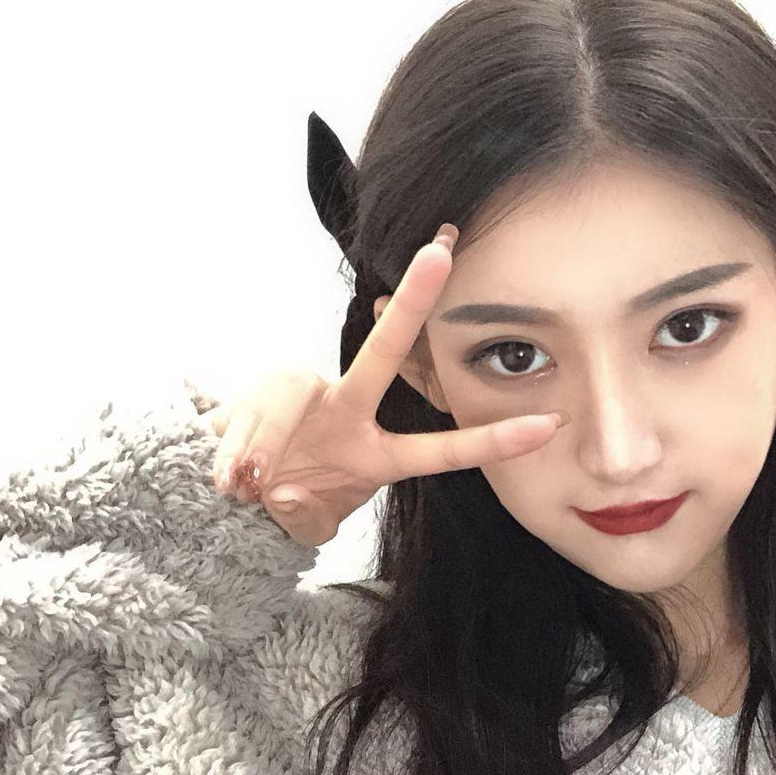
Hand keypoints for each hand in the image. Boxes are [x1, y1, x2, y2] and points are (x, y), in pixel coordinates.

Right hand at [207, 224, 566, 546]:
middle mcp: (348, 408)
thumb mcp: (303, 521)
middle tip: (440, 253)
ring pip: (287, 400)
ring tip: (243, 484)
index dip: (492, 439)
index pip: (441, 447)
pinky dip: (235, 451)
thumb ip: (301, 516)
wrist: (229, 485)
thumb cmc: (286, 498)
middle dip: (413, 302)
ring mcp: (304, 392)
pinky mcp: (259, 386)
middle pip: (384, 351)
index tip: (546, 425)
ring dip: (263, 445)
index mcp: (376, 452)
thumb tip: (281, 488)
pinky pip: (248, 415)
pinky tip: (230, 475)